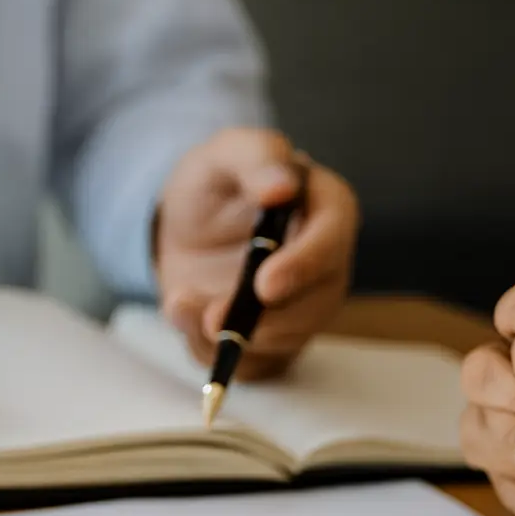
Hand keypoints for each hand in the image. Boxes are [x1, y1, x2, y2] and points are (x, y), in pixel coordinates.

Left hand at [155, 128, 357, 378]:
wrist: (184, 228)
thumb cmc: (216, 183)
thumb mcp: (224, 153)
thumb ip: (255, 156)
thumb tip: (282, 186)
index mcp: (326, 207)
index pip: (333, 238)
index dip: (304, 265)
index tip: (265, 284)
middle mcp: (325, 263)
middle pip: (316, 303)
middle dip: (263, 319)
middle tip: (212, 318)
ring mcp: (303, 306)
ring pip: (284, 339)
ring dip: (230, 336)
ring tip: (181, 307)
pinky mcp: (273, 338)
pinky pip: (254, 362)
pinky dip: (215, 351)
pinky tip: (187, 321)